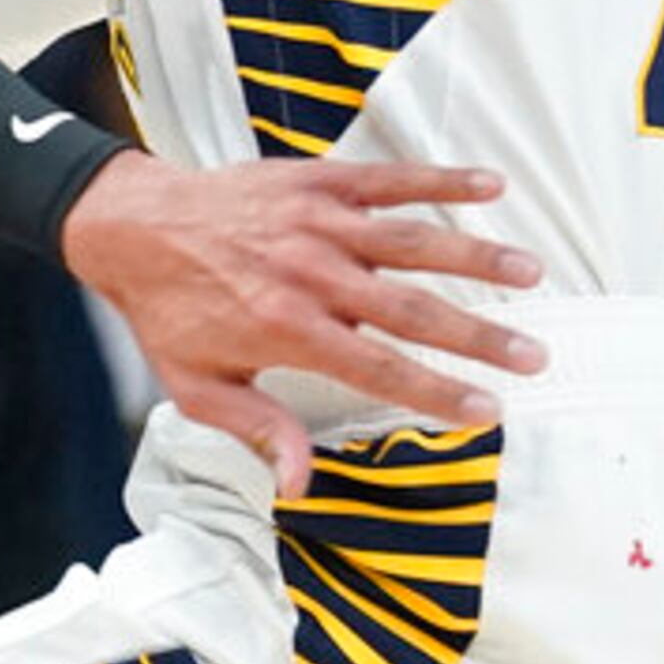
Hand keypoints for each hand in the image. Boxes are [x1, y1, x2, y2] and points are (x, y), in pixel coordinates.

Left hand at [59, 150, 546, 495]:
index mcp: (287, 328)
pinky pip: (388, 179)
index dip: (436, 393)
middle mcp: (310, 274)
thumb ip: (257, 429)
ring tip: (532, 273)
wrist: (129, 224)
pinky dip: (440, 180)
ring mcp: (316, 222)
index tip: (487, 411)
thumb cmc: (167, 308)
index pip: (379, 369)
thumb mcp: (197, 385)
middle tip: (534, 356)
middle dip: (479, 336)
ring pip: (412, 240)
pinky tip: (490, 186)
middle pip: (412, 309)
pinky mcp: (315, 181)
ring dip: (477, 255)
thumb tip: (300, 484)